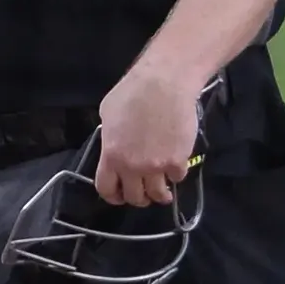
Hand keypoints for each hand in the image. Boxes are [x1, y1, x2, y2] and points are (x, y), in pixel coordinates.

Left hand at [93, 61, 201, 206]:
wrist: (164, 84)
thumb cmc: (133, 93)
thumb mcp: (107, 115)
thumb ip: (110, 137)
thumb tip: (115, 143)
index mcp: (111, 156)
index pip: (106, 189)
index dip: (113, 196)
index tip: (119, 196)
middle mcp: (132, 166)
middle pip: (134, 197)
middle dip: (138, 198)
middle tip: (144, 194)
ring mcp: (156, 166)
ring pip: (158, 194)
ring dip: (160, 195)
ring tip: (164, 193)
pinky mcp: (178, 160)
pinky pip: (178, 177)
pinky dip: (177, 175)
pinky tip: (176, 168)